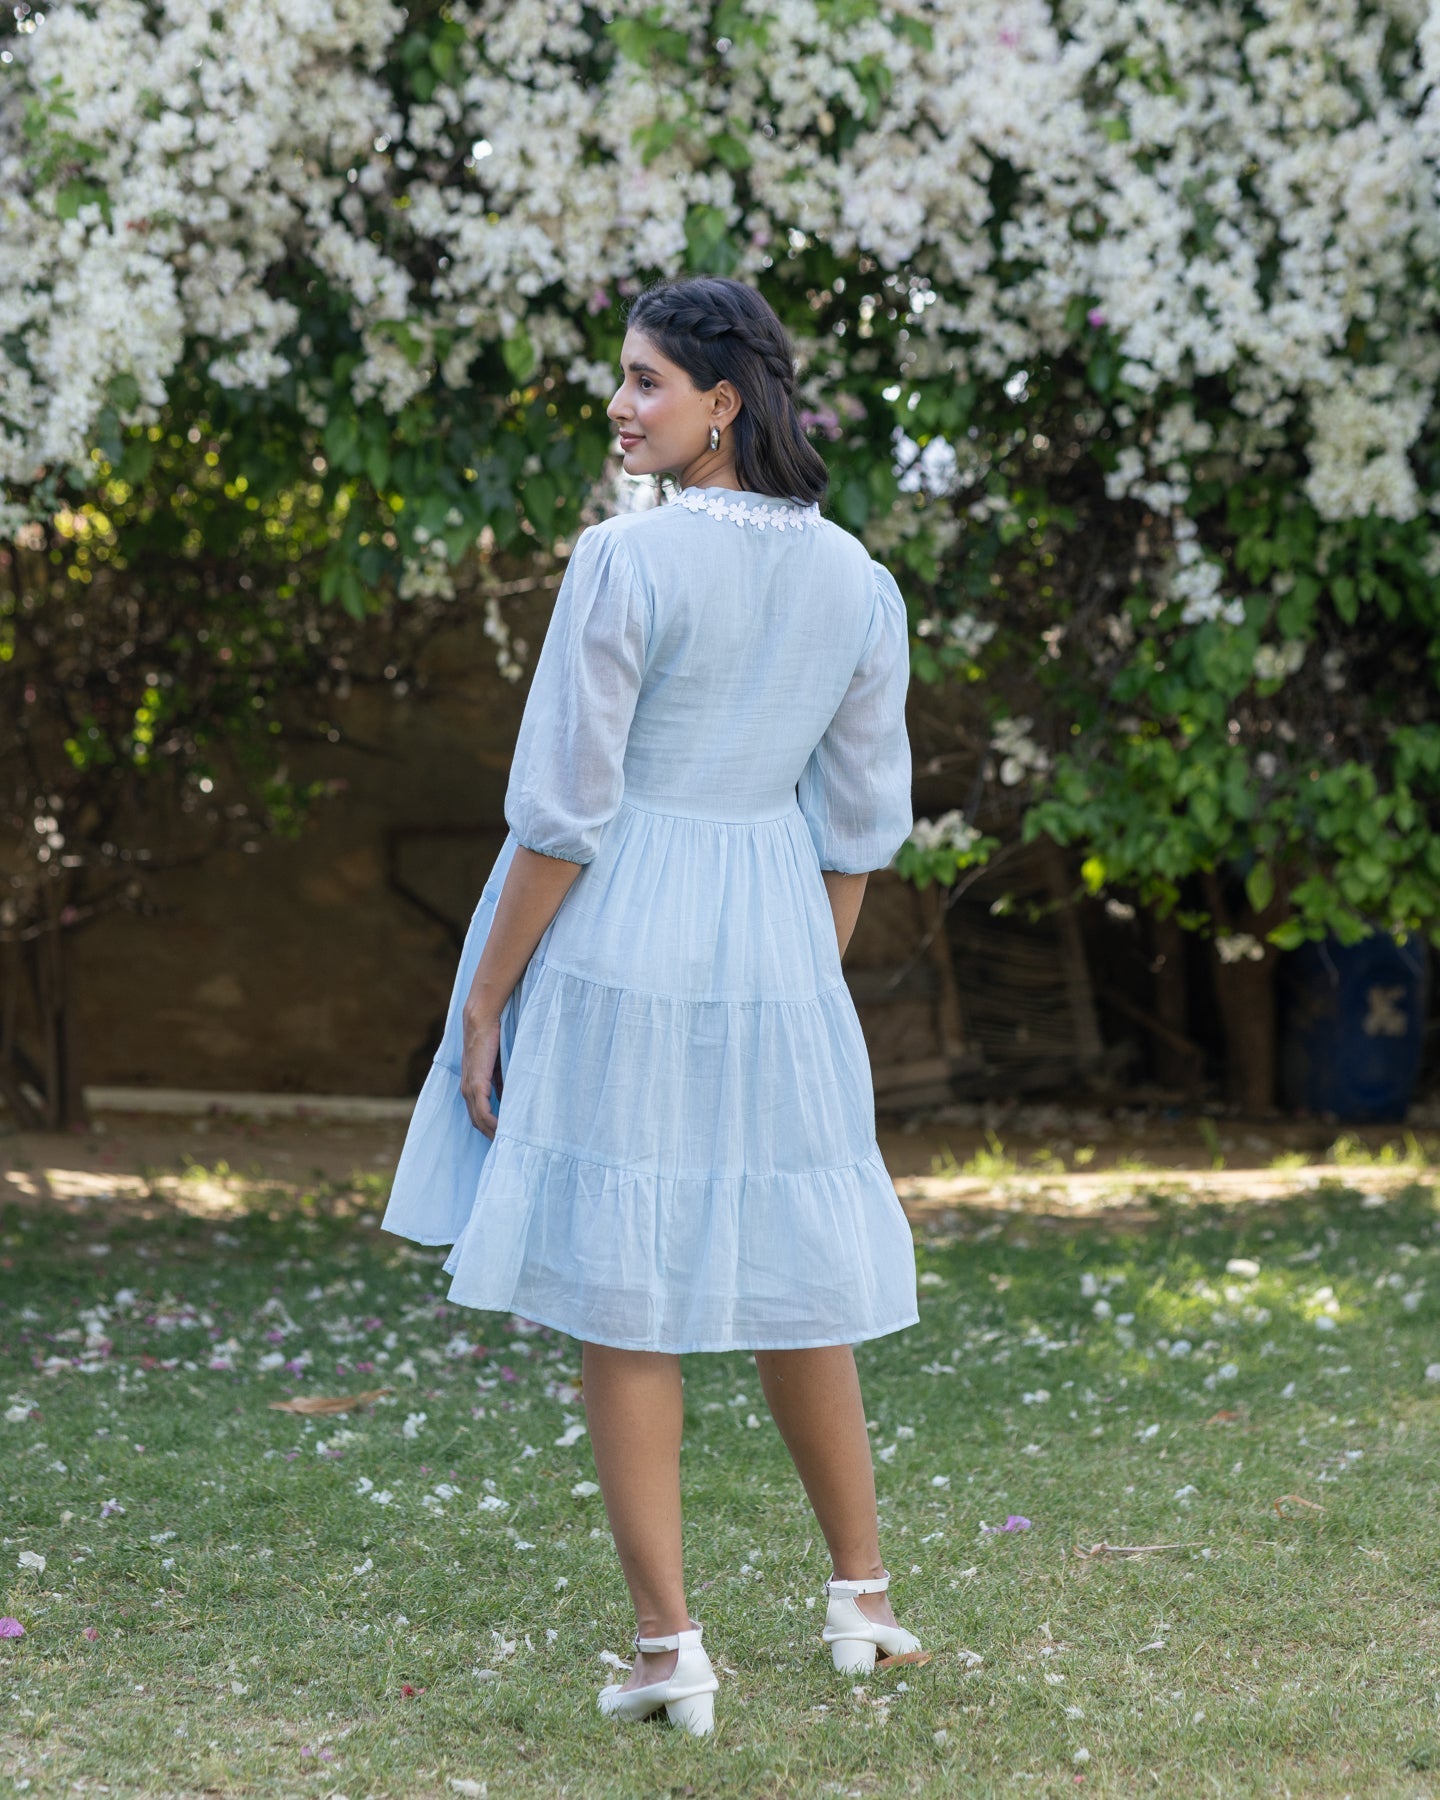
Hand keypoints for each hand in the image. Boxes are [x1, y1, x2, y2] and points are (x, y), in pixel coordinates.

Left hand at [460, 1006, 503, 1137]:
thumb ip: (500, 1084)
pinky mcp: (476, 1084)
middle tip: (505, 1147)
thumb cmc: (490, 1040)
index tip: (502, 1138)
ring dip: (492, 1133)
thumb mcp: (496, 1068)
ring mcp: (470, 1088)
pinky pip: (483, 1111)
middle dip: (490, 1136)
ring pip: (479, 1120)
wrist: (480, 1022)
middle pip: (476, 1122)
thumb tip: (507, 1100)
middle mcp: (466, 1091)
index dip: (488, 1128)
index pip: (476, 1115)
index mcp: (470, 1087)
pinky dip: (492, 1123)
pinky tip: (502, 1130)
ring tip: (506, 1142)